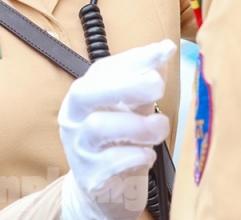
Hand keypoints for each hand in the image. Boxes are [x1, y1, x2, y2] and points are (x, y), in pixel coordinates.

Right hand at [59, 40, 175, 219]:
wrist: (105, 193)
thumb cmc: (121, 142)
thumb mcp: (132, 107)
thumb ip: (145, 78)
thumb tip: (165, 47)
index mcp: (84, 94)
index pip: (103, 69)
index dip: (134, 59)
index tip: (164, 50)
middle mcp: (74, 117)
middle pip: (86, 92)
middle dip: (126, 85)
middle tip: (158, 87)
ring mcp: (78, 147)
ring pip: (99, 127)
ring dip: (138, 125)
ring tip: (159, 128)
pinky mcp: (89, 176)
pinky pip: (110, 162)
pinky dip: (136, 155)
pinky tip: (148, 155)